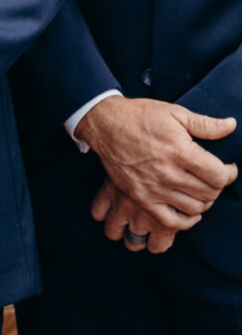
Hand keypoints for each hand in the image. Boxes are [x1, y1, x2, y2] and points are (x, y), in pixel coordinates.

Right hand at [80, 100, 236, 242]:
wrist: (106, 124)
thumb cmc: (141, 116)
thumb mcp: (174, 113)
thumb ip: (205, 123)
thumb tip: (231, 125)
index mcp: (180, 151)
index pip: (219, 175)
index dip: (229, 172)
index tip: (228, 168)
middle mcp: (168, 173)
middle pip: (210, 193)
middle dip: (217, 186)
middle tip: (214, 177)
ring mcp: (154, 189)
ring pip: (195, 208)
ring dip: (205, 201)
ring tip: (202, 190)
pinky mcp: (142, 198)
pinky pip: (172, 221)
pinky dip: (186, 220)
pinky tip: (190, 210)